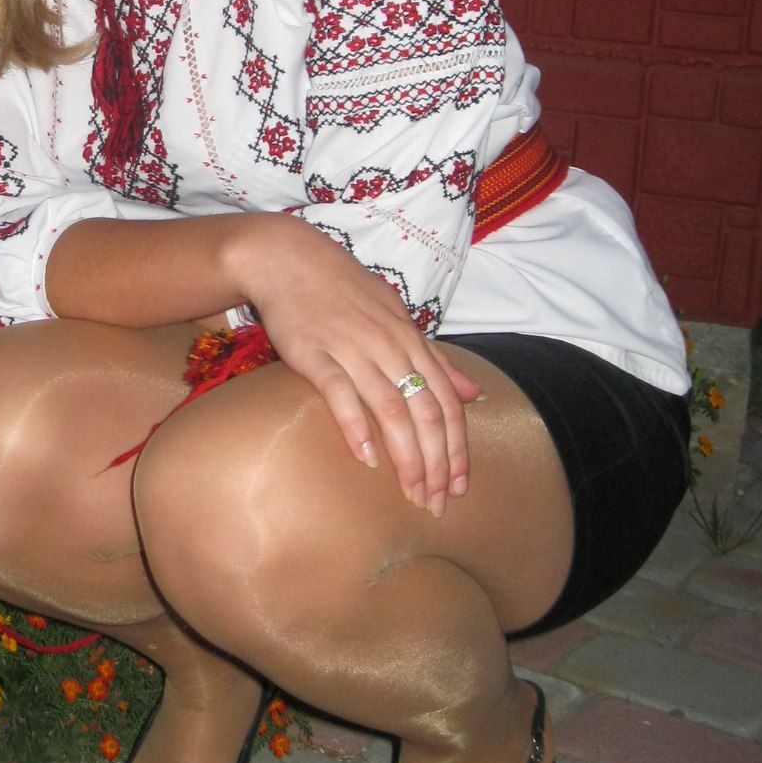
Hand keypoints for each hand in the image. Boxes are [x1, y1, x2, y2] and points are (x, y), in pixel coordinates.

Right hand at [235, 216, 478, 515]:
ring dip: (407, 456)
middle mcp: (389, 347)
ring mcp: (352, 349)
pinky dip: (356, 427)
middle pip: (425, 412)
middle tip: (437, 504)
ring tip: (412, 493)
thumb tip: (473, 394)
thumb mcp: (397, 316)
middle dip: (437, 463)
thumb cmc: (344, 288)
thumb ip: (435, 358)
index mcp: (410, 340)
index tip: (459, 487)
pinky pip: (341, 393)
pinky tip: (366, 457)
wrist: (287, 258)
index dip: (457, 449)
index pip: (446, 403)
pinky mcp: (314, 354)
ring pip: (391, 409)